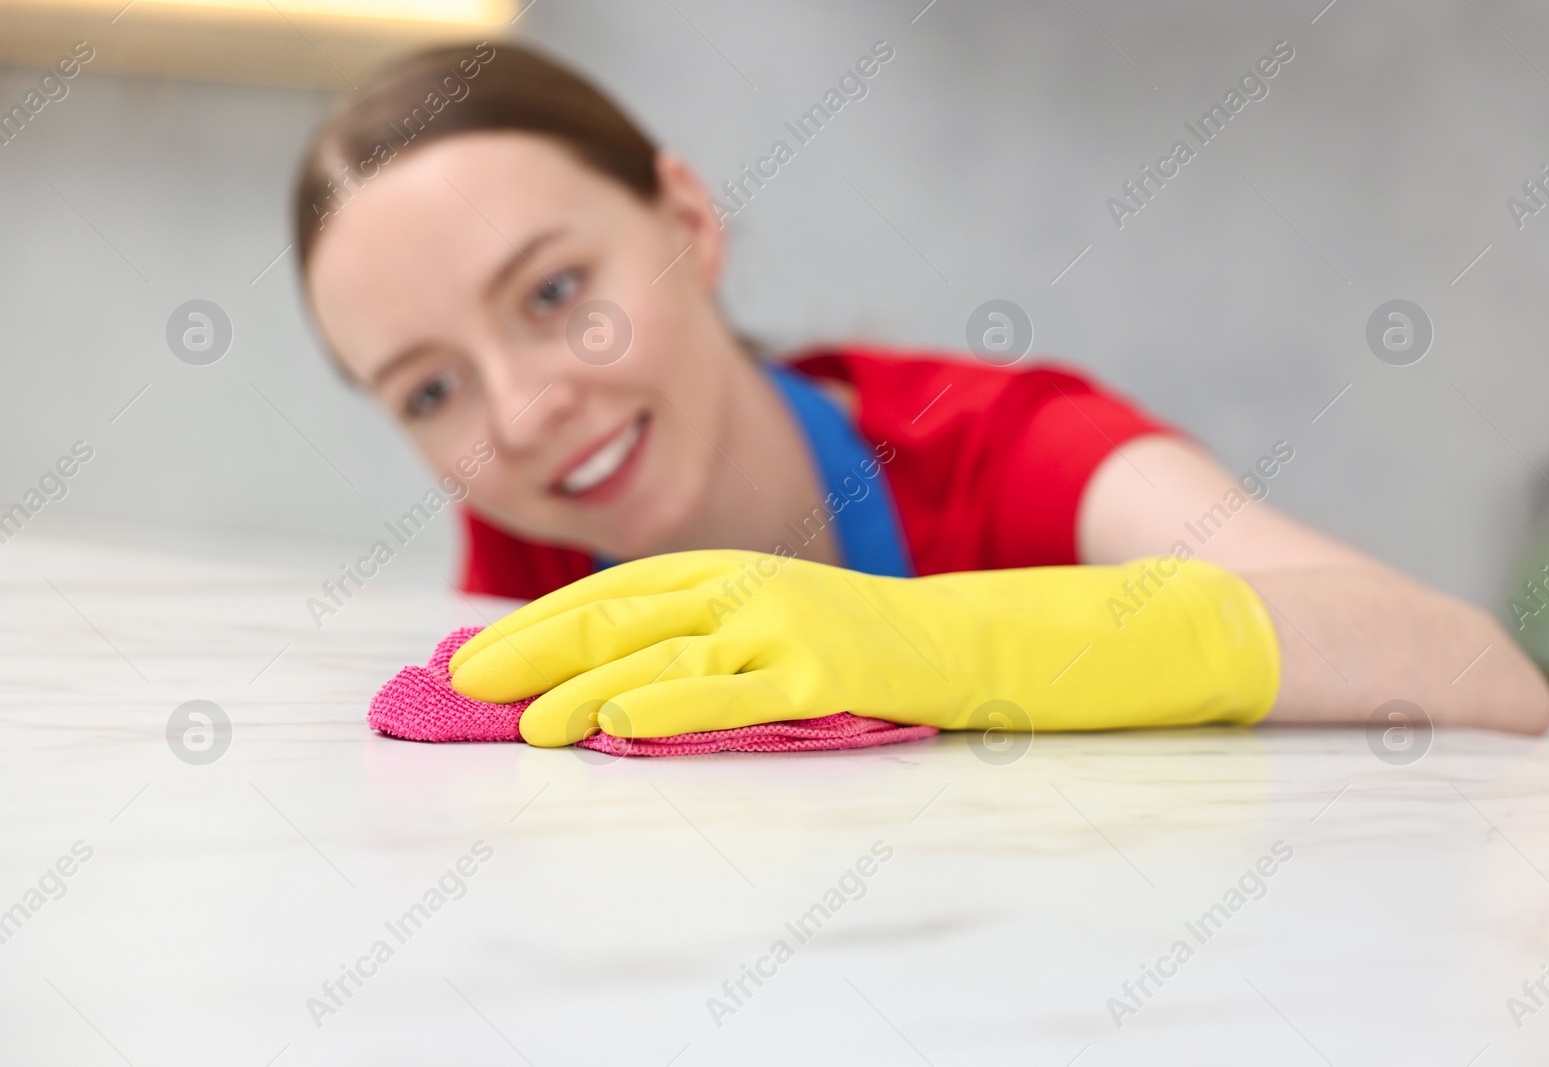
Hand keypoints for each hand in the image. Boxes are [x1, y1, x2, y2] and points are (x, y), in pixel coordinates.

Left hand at [448, 548, 1279, 746]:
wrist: (1021, 637)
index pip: (620, 594)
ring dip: (582, 685)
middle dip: (532, 649)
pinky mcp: (834, 671)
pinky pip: (740, 692)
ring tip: (516, 722)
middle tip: (455, 687)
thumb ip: (726, 644)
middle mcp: (756, 586)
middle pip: (621, 613)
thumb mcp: (801, 632)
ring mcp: (794, 625)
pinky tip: (619, 726)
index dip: (540, 625)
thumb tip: (631, 688)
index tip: (471, 661)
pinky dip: (673, 705)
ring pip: (666, 650)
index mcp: (743, 571)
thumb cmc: (899, 647)